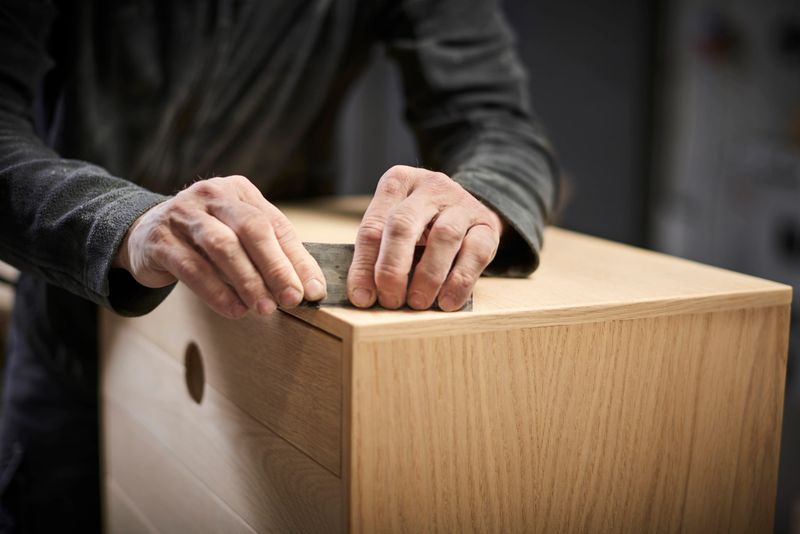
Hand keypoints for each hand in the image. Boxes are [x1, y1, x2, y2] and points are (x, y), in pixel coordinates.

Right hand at [114, 175, 325, 318]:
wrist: (144, 235)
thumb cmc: (205, 240)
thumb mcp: (238, 236)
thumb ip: (271, 254)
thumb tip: (309, 288)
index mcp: (239, 191)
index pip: (276, 225)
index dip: (298, 259)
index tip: (314, 290)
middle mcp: (212, 195)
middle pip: (252, 229)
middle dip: (276, 267)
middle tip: (292, 299)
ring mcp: (183, 213)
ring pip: (223, 246)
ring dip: (248, 281)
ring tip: (264, 309)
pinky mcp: (160, 239)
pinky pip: (192, 267)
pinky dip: (216, 292)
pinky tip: (234, 310)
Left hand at [347, 165, 503, 311]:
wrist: (466, 212)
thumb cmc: (421, 226)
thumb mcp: (395, 227)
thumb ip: (378, 253)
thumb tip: (364, 295)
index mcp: (397, 182)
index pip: (373, 225)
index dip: (364, 265)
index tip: (362, 298)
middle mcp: (429, 186)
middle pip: (403, 224)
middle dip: (393, 267)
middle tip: (389, 300)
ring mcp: (461, 203)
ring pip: (444, 236)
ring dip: (428, 276)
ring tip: (417, 303)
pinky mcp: (487, 224)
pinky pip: (475, 253)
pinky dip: (459, 282)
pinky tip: (447, 302)